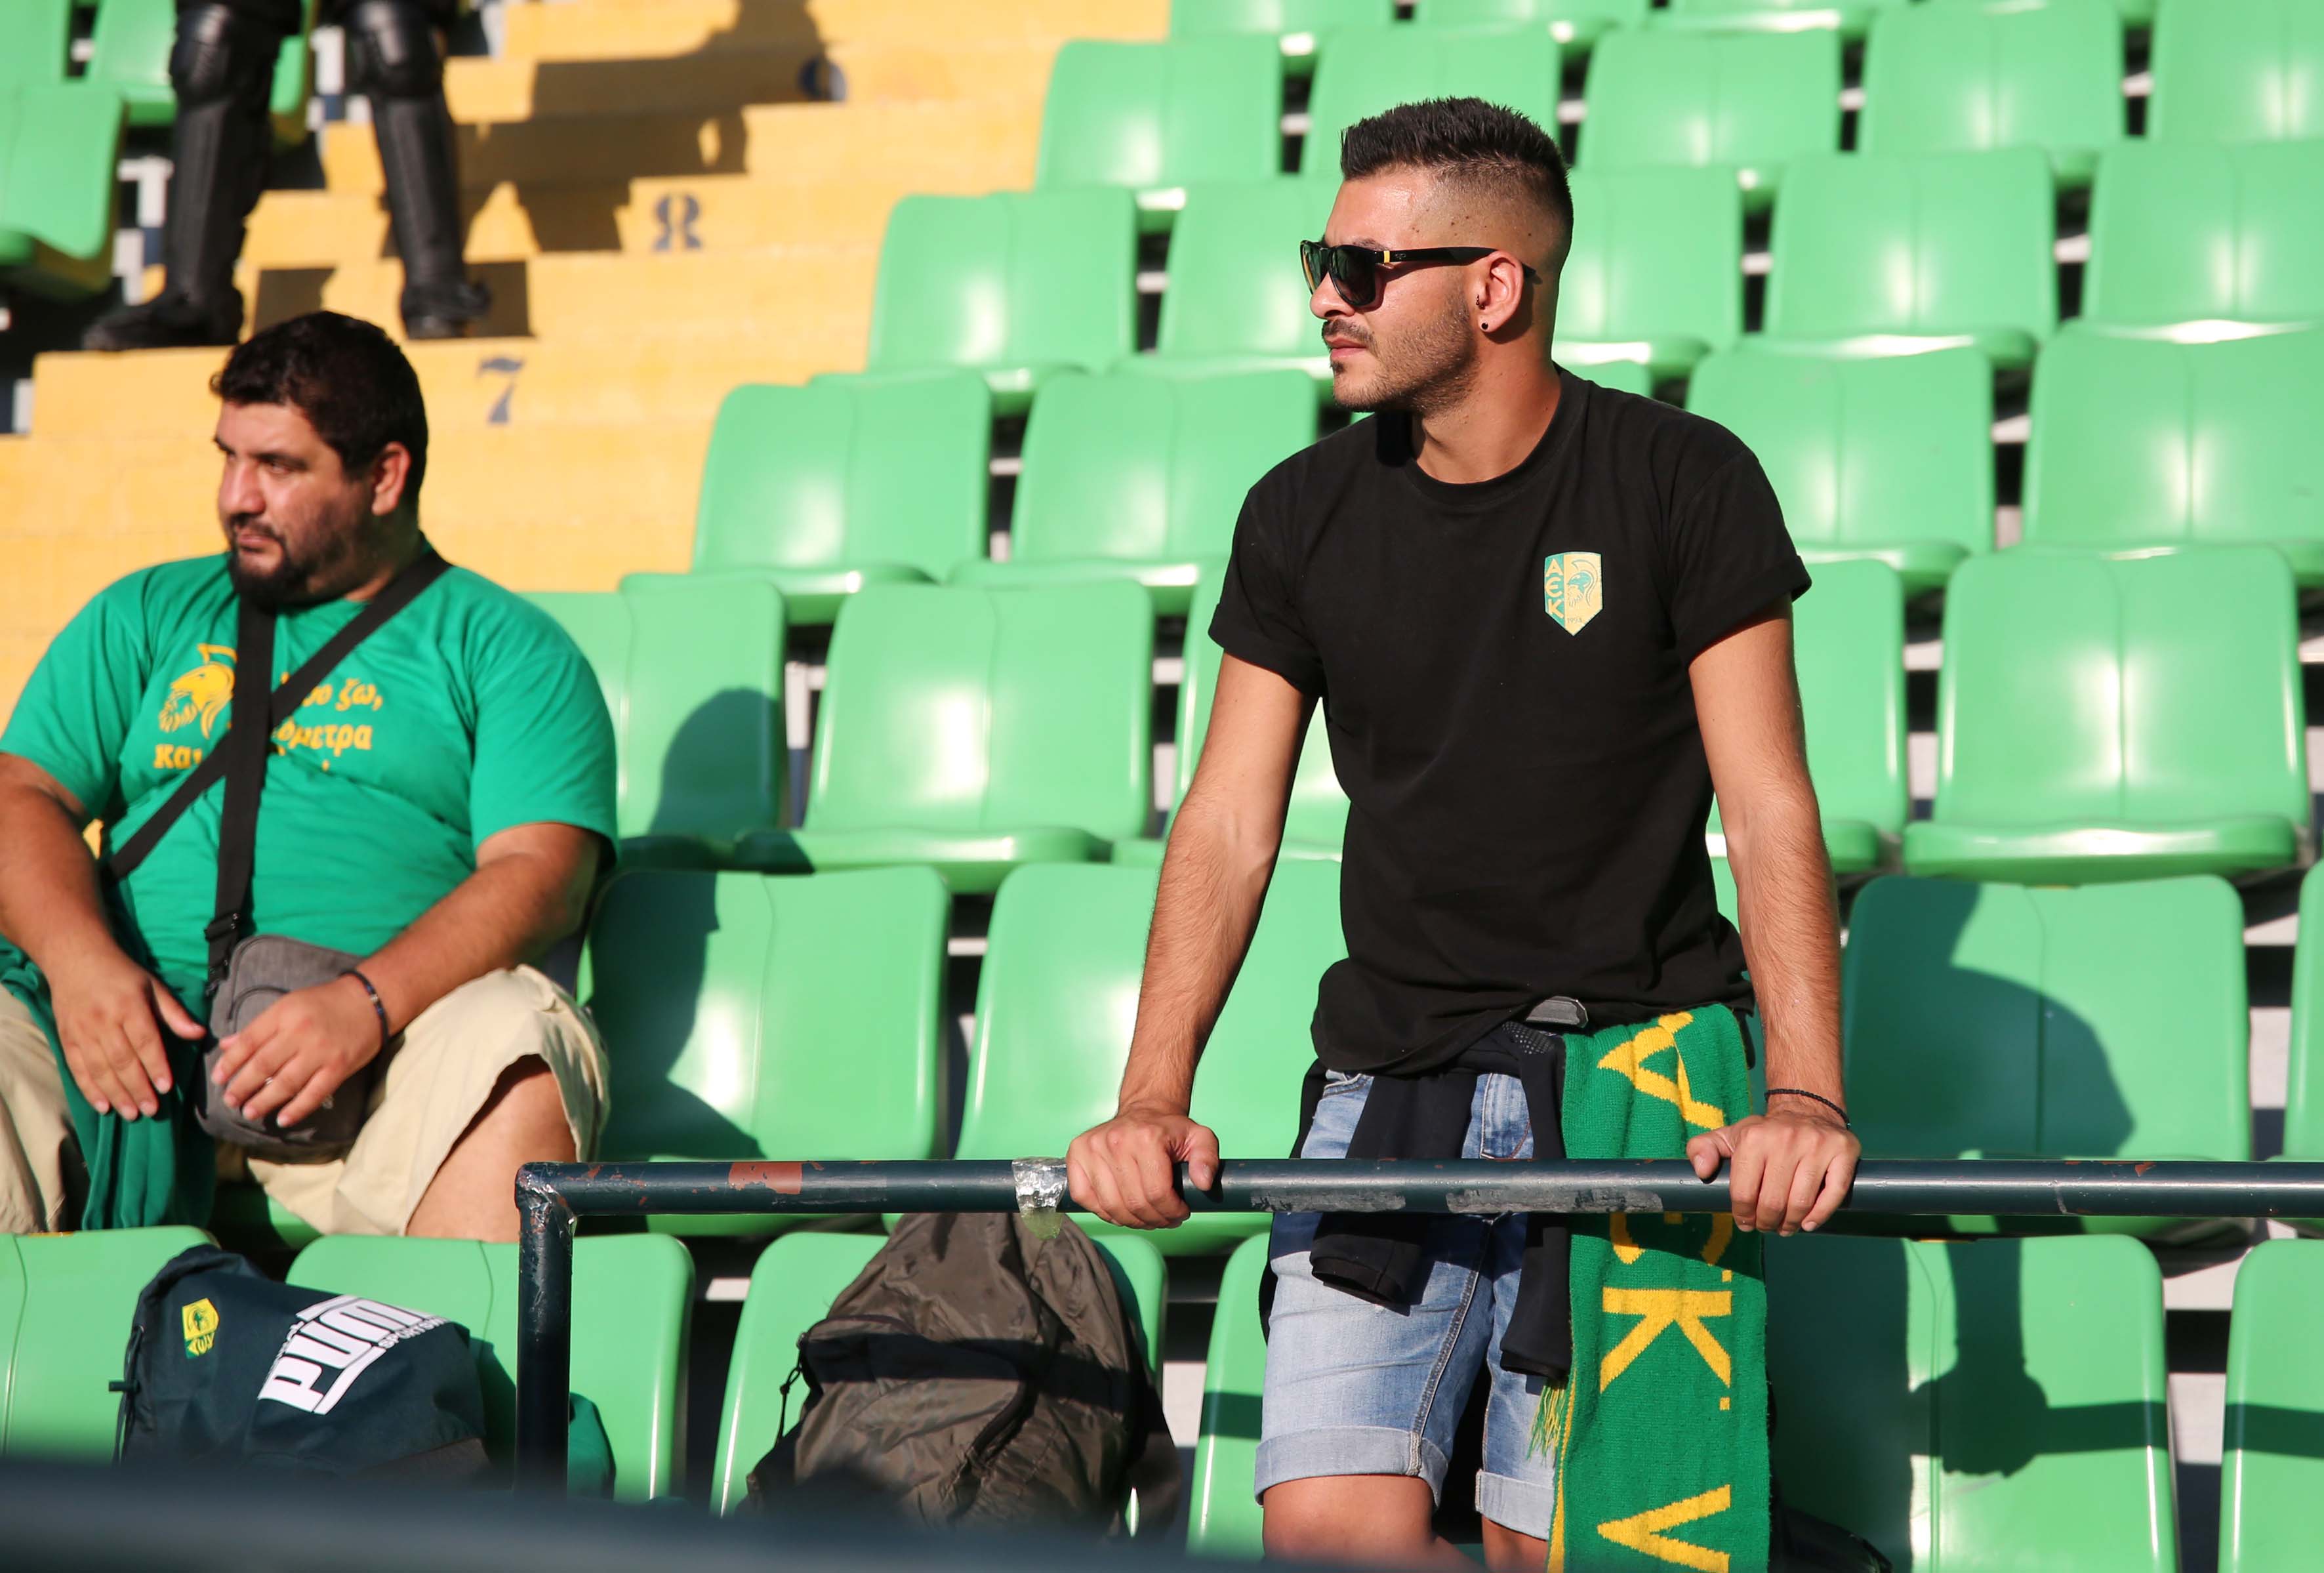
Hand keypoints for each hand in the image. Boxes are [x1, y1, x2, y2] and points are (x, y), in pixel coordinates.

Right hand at [48, 949, 203, 1119]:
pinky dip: (89, 1089)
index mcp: (129, 1005)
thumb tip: (200, 1034)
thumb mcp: (153, 987)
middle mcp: (103, 1020)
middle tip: (151, 1110)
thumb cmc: (123, 975)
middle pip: (121, 1059)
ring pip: (99, 1068)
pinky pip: (77, 1068)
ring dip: (116, 1093)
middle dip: (137, 1087)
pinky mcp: (66, 1038)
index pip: (144, 1041)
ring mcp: (81, 1031)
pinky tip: (102, 1106)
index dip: (155, 1065)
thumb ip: (175, 1014)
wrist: (76, 960)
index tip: (166, 1088)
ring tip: (131, 1114)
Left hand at [212, 975, 383, 1128]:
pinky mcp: (339, 1067)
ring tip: (248, 1112)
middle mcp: (300, 1032)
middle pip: (263, 1065)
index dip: (230, 1063)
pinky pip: (315, 1093)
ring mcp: (321, 1052)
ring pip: (285, 1082)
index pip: (249, 1041)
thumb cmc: (326, 1002)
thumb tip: (226, 1046)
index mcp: (284, 1013)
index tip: (218, 1079)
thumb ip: (259, 1027)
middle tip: (229, 1101)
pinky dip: (297, 1109)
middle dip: (241, 1086)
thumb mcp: (288, 1005)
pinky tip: (282, 1119)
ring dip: (264, 1101)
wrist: (370, 1000)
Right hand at [1066, 1104, 1220, 1228]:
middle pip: (1134, 1203)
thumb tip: (1203, 1182)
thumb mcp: (1200, 1138)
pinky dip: (1103, 1211)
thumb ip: (1207, 1159)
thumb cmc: (1170, 1130)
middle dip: (1155, 1219)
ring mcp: (1091, 1147)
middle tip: (1165, 1218)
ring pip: (1110, 1206)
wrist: (1144, 1111)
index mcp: (1146, 1138)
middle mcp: (1115, 1140)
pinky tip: (1121, 1209)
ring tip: (1146, 1217)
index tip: (1180, 1212)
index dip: (1171, 1212)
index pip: (1157, 1193)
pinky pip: (1084, 1198)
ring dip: (1131, 1221)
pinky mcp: (1075, 1154)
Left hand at [1687, 1106, 1859, 1236]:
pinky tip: (1808, 1223)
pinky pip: (1834, 1194)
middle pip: (1773, 1202)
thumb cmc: (1764, 1134)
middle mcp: (1787, 1138)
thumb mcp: (1729, 1136)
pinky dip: (1820, 1215)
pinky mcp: (1844, 1151)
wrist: (1806, 1110)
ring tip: (1785, 1227)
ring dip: (1790, 1224)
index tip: (1745, 1222)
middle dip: (1766, 1223)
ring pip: (1801, 1202)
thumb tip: (1701, 1171)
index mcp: (1754, 1137)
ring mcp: (1818, 1145)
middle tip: (1766, 1226)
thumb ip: (1702, 1149)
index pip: (1744, 1192)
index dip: (1743, 1215)